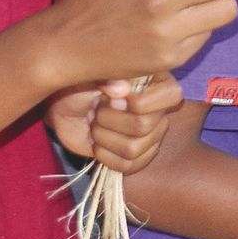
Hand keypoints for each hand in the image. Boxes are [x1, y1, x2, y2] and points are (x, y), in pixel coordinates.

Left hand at [47, 73, 183, 174]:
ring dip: (103, 137)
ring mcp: (150, 136)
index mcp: (158, 83)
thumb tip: (122, 90)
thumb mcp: (93, 72)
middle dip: (109, 119)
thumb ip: (109, 77)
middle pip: (144, 126)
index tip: (113, 97)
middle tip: (96, 110)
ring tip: (95, 125)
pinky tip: (97, 144)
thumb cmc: (82, 84)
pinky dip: (104, 156)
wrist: (65, 108)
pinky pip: (128, 166)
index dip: (140, 102)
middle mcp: (160, 110)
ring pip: (133, 148)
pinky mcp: (136, 157)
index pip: (172, 96)